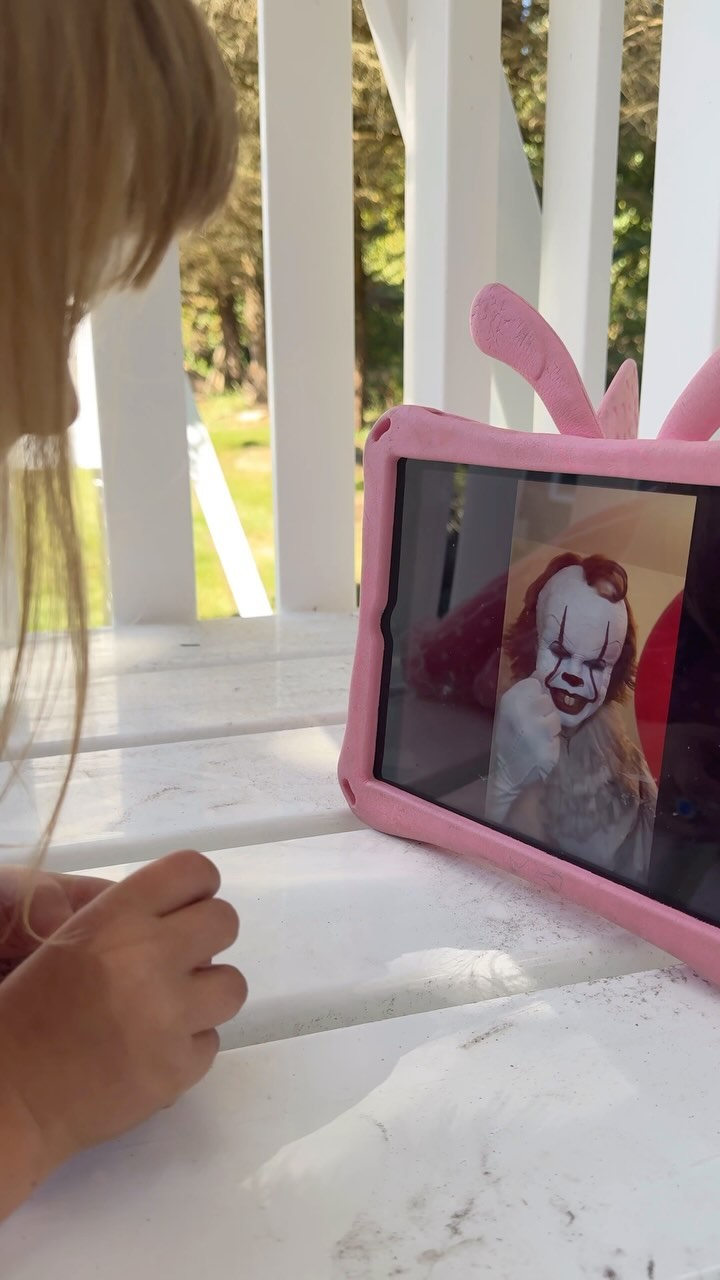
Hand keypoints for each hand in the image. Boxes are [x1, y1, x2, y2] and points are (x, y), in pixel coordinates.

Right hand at [0, 851, 246, 1196]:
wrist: (14, 1095)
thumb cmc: (31, 1012)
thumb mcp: (71, 941)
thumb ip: (128, 921)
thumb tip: (181, 915)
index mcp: (117, 917)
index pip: (193, 871)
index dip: (197, 887)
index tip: (187, 907)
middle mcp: (151, 956)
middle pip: (224, 922)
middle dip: (206, 939)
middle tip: (178, 962)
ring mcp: (170, 1014)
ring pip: (232, 985)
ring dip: (206, 996)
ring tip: (168, 1011)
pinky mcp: (180, 1066)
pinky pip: (212, 1041)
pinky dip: (189, 1047)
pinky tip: (152, 1052)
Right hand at [487, 678, 560, 822]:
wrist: (504, 771)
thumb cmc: (507, 737)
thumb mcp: (509, 710)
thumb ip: (525, 690)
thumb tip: (541, 670)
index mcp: (509, 701)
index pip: (534, 684)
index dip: (533, 696)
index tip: (526, 707)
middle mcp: (523, 714)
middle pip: (547, 700)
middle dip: (543, 711)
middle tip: (531, 724)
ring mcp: (537, 733)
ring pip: (556, 718)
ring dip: (549, 727)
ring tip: (535, 737)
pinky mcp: (549, 750)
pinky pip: (558, 738)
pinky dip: (551, 743)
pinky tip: (539, 748)